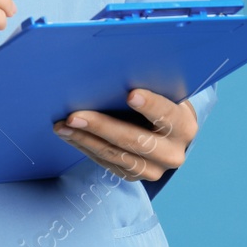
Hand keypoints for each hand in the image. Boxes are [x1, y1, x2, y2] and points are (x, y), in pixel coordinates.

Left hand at [53, 89, 197, 181]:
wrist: (169, 132)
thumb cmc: (162, 101)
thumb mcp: (164, 91)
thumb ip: (149, 83)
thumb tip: (116, 69)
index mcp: (184, 126)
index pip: (168, 115)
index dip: (150, 105)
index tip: (130, 94)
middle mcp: (172, 153)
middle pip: (135, 141)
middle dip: (102, 127)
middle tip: (74, 116)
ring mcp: (154, 170)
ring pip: (116, 156)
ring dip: (85, 140)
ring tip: (62, 127)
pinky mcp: (135, 177)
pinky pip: (107, 164)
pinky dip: (86, 148)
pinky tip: (70, 135)